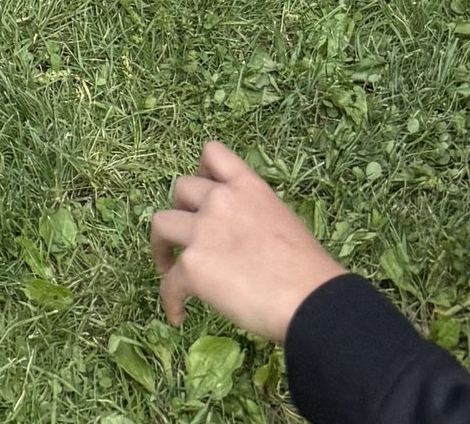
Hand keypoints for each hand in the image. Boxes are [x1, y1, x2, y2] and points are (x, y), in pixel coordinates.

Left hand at [151, 142, 344, 343]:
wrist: (310, 302)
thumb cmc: (310, 271)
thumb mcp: (285, 223)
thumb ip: (256, 218)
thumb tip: (247, 241)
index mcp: (248, 187)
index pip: (213, 153)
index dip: (201, 172)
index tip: (203, 195)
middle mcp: (221, 200)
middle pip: (179, 189)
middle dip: (180, 211)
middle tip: (189, 238)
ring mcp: (203, 231)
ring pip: (160, 224)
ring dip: (161, 246)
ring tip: (170, 269)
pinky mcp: (192, 266)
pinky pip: (168, 283)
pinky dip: (170, 300)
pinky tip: (178, 316)